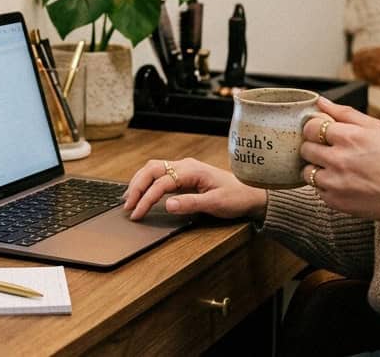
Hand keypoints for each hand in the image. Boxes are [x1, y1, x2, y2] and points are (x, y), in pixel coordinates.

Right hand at [122, 157, 266, 221]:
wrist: (252, 193)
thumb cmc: (236, 197)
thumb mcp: (215, 203)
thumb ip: (190, 204)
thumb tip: (167, 205)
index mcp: (191, 170)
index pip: (161, 182)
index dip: (146, 198)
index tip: (138, 213)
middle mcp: (185, 165)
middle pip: (151, 170)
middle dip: (136, 187)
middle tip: (127, 206)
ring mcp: (184, 169)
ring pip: (153, 169)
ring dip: (139, 183)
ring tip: (129, 200)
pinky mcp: (184, 175)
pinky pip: (159, 174)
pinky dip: (146, 182)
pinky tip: (141, 192)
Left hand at [300, 97, 379, 229]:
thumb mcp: (377, 127)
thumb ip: (345, 113)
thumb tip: (321, 102)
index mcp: (348, 137)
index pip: (310, 126)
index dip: (314, 128)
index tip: (321, 132)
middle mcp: (338, 159)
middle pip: (305, 148)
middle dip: (314, 147)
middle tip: (331, 150)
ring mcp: (334, 183)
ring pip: (307, 171)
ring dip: (318, 168)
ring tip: (338, 168)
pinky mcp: (334, 201)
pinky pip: (317, 190)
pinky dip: (326, 186)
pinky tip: (345, 183)